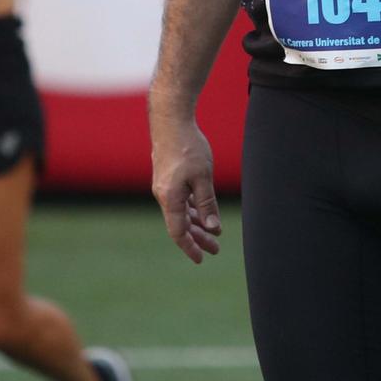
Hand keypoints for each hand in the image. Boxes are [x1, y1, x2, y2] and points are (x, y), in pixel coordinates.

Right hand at [151, 117, 221, 263]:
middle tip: (216, 249)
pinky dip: (192, 209)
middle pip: (180, 224)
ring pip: (181, 212)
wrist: (171, 121)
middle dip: (198, 238)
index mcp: (170, 198)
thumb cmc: (188, 148)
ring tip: (214, 234)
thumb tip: (213, 229)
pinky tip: (204, 213)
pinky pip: (180, 200)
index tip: (201, 259)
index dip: (190, 247)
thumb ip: (208, 204)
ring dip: (197, 223)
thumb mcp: (203, 178)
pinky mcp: (168, 178)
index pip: (178, 232)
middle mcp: (164, 195)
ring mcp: (165, 186)